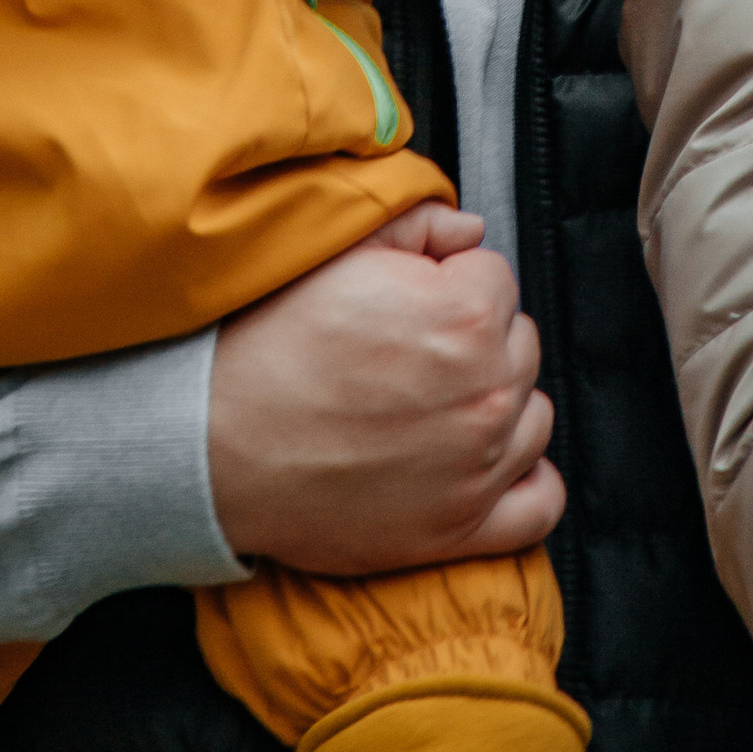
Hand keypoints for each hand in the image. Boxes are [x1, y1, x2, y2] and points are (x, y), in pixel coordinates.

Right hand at [207, 202, 562, 573]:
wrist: (212, 445)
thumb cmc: (266, 350)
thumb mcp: (336, 256)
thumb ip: (416, 225)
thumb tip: (469, 228)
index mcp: (464, 315)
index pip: (495, 279)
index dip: (450, 284)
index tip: (412, 303)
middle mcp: (487, 390)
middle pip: (519, 345)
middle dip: (477, 341)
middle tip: (413, 353)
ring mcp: (480, 464)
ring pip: (532, 415)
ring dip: (498, 405)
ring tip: (434, 405)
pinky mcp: (462, 526)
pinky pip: (539, 502)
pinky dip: (524, 482)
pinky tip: (485, 463)